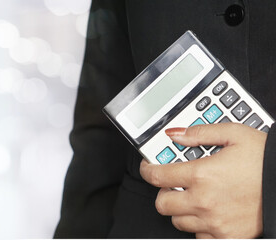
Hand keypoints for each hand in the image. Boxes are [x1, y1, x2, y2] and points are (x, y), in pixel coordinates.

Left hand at [140, 123, 266, 237]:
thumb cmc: (266, 159)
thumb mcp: (234, 134)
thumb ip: (200, 133)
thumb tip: (175, 134)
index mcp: (202, 175)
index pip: (157, 176)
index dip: (148, 169)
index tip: (149, 167)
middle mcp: (204, 202)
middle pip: (162, 204)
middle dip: (163, 191)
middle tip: (173, 183)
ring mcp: (215, 222)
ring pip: (178, 221)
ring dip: (180, 208)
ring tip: (195, 196)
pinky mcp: (227, 236)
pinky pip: (199, 236)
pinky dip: (199, 226)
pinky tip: (208, 212)